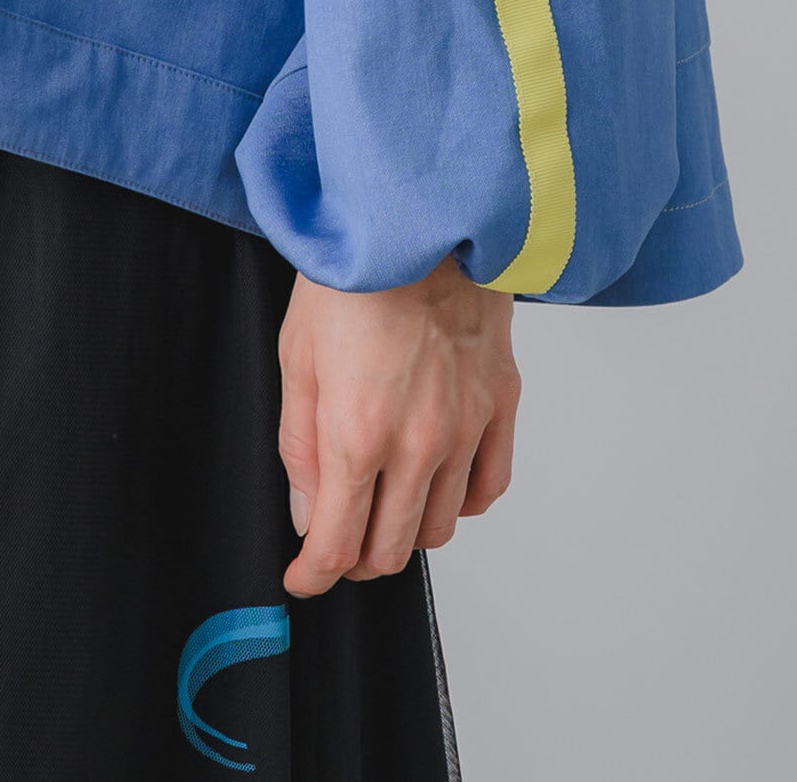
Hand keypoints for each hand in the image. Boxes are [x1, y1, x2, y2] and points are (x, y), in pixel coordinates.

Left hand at [277, 258, 519, 595]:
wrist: (418, 219)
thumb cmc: (351, 275)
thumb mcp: (296, 356)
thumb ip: (301, 446)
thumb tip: (309, 515)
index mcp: (359, 432)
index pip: (338, 543)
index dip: (314, 574)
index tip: (302, 578)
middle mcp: (419, 443)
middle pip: (392, 548)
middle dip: (356, 559)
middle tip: (336, 543)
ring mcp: (467, 427)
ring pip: (441, 527)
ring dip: (406, 533)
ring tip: (383, 509)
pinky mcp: (500, 405)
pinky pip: (489, 488)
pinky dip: (462, 503)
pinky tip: (438, 486)